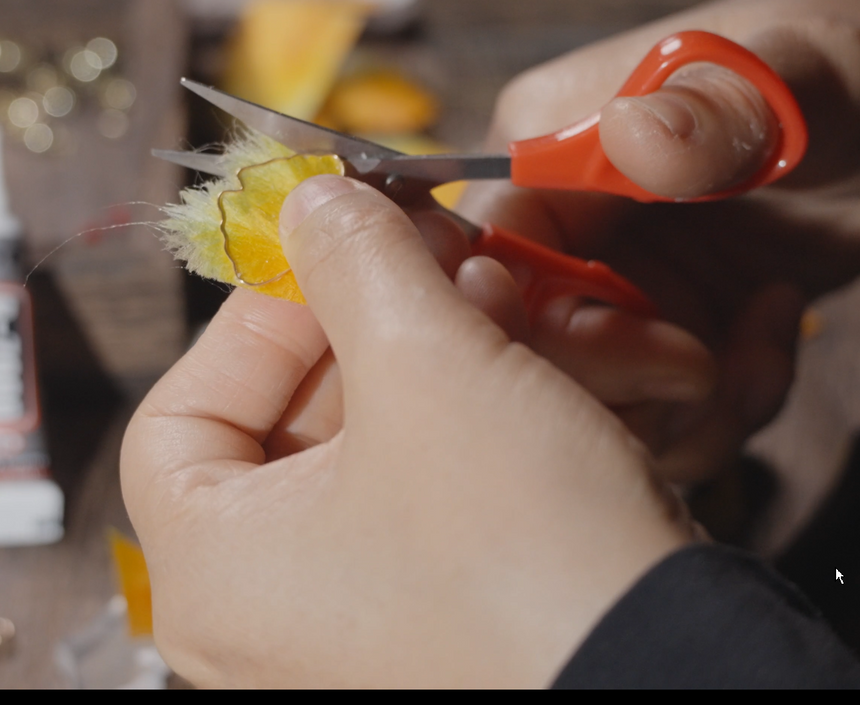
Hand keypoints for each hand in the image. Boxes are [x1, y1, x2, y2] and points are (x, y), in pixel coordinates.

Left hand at [122, 175, 695, 687]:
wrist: (681, 676)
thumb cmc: (524, 549)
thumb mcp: (426, 366)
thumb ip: (351, 260)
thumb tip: (312, 203)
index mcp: (214, 575)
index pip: (179, 414)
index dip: (257, 313)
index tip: (337, 252)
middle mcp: (262, 621)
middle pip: (283, 423)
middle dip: (369, 319)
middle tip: (436, 249)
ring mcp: (348, 632)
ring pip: (367, 453)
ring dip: (429, 356)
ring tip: (499, 295)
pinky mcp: (433, 628)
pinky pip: (423, 503)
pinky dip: (462, 425)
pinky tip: (527, 361)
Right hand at [459, 0, 859, 481]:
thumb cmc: (848, 53)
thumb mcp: (796, 70)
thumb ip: (714, 108)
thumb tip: (636, 137)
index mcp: (552, 148)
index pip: (489, 261)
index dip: (538, 328)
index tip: (641, 349)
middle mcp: (569, 226)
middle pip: (529, 354)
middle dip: (619, 385)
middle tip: (705, 366)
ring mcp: (621, 285)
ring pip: (598, 404)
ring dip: (686, 411)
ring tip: (762, 350)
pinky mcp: (675, 330)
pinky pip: (670, 414)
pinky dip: (727, 406)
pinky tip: (777, 328)